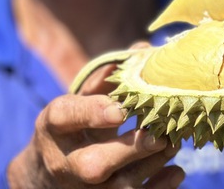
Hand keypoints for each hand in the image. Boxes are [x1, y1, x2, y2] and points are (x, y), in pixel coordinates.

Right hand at [7, 64, 184, 187]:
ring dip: (151, 164)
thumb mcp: (78, 99)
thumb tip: (145, 49)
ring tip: (173, 142)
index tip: (121, 109)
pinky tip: (176, 170)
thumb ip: (108, 76)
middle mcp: (64, 161)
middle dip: (129, 150)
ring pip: (119, 186)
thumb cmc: (71, 128)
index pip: (64, 116)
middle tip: (157, 134)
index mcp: (54, 125)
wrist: (47, 175)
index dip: (92, 112)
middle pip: (93, 164)